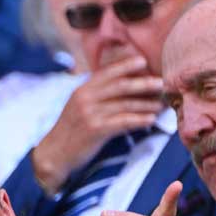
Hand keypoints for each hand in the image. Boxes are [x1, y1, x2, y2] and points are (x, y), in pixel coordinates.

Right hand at [33, 56, 162, 193]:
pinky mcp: (95, 130)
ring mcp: (89, 114)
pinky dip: (139, 120)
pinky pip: (123, 122)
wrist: (54, 154)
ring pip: (125, 104)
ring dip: (146, 104)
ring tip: (161, 105)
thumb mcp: (78, 106)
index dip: (126, 65)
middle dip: (143, 84)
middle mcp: (85, 99)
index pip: (106, 73)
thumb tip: (123, 83)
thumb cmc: (71, 130)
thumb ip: (95, 94)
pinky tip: (151, 120)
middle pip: (120, 86)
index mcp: (81, 90)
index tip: (143, 61)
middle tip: (161, 83)